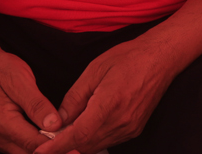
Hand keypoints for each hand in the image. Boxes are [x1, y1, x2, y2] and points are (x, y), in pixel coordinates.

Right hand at [0, 48, 63, 153]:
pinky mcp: (1, 137)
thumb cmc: (2, 69)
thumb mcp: (22, 80)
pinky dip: (36, 143)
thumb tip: (54, 125)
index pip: (32, 142)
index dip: (55, 144)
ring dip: (44, 147)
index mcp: (0, 122)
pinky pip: (21, 147)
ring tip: (65, 138)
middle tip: (73, 141)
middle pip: (29, 152)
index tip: (74, 142)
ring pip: (25, 152)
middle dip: (51, 148)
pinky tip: (51, 135)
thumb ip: (37, 105)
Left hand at [34, 34, 183, 153]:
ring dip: (78, 144)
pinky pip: (107, 141)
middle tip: (47, 139)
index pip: (78, 135)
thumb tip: (58, 120)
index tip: (41, 151)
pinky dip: (92, 139)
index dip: (57, 146)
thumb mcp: (95, 69)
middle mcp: (121, 121)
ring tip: (63, 133)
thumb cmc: (129, 58)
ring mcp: (130, 128)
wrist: (160, 58)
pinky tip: (84, 128)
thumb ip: (75, 97)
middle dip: (64, 146)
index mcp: (110, 103)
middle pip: (85, 145)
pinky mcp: (134, 129)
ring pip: (96, 146)